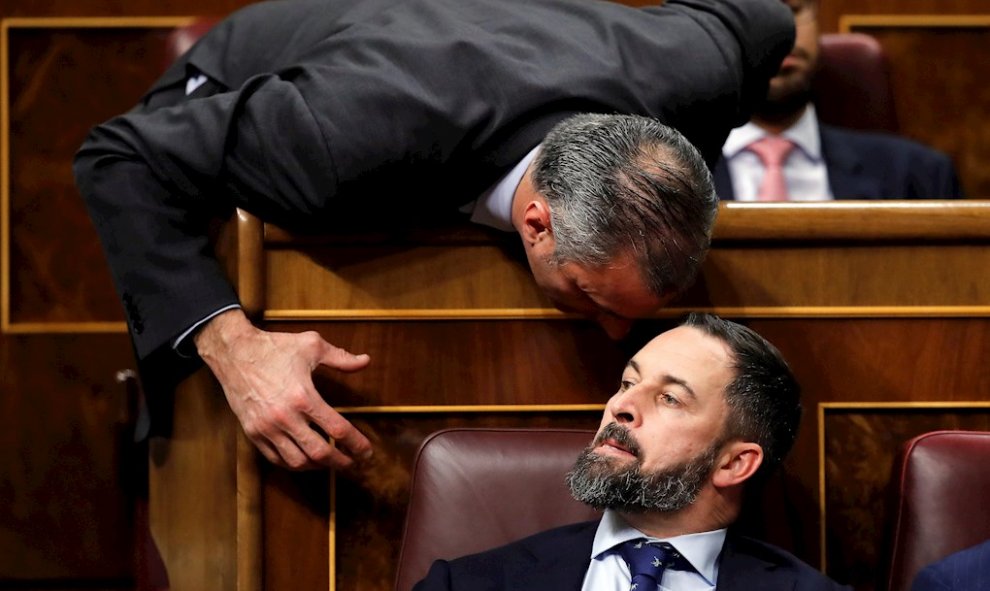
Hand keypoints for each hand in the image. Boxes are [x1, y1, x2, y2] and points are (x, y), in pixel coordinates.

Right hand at [194, 308, 371, 469]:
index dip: (357, 444)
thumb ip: (341, 358)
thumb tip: (366, 361)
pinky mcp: (253, 432)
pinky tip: (305, 459)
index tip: (367, 452)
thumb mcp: (312, 345)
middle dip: (341, 462)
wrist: (234, 352)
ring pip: (297, 462)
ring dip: (318, 466)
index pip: (338, 430)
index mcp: (304, 397)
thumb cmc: (274, 347)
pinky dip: (293, 463)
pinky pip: (276, 458)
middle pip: (320, 453)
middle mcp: (285, 417)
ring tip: (330, 461)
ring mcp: (267, 428)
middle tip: (353, 463)